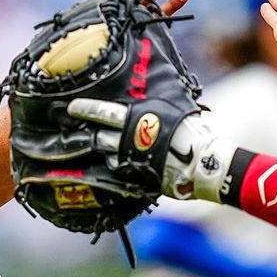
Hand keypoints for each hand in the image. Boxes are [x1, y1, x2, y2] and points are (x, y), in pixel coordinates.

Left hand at [64, 100, 236, 201]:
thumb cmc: (194, 134)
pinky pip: (118, 168)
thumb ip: (154, 110)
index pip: (104, 112)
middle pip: (100, 134)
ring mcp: (133, 158)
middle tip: (75, 128)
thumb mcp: (174, 112)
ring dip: (100, 147)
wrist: (205, 164)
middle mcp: (131, 137)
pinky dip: (114, 163)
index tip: (71, 108)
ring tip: (94, 143)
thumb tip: (145, 102)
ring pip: (107, 151)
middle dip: (86, 131)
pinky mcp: (138, 174)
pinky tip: (113, 160)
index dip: (85, 110)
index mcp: (139, 117)